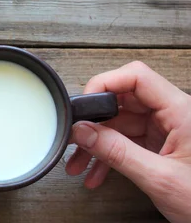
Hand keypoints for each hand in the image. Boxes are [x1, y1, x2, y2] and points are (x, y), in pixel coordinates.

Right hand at [66, 61, 190, 222]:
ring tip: (79, 163)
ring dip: (97, 144)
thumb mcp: (160, 178)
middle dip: (95, 122)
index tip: (84, 104)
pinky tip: (96, 173)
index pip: (136, 77)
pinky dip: (109, 156)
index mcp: (182, 112)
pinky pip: (127, 141)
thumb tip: (84, 131)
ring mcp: (167, 129)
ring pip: (121, 123)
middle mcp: (174, 115)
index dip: (106, 84)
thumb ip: (118, 153)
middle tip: (76, 137)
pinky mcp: (162, 144)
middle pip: (123, 101)